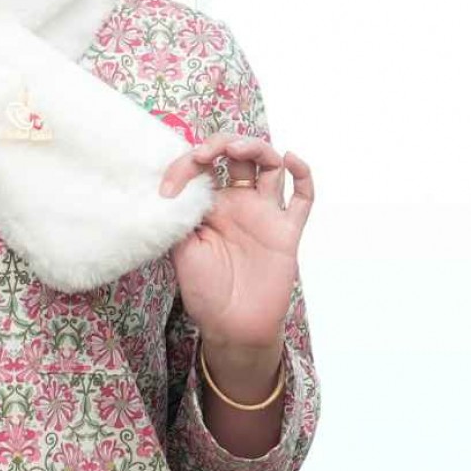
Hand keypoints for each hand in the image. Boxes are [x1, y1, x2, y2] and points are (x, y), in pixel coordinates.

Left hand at [161, 132, 313, 353]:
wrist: (232, 327)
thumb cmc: (204, 290)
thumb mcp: (181, 247)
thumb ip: (183, 215)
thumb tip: (176, 185)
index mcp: (211, 204)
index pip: (202, 166)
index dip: (185, 165)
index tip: (168, 188)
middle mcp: (238, 202)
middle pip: (238, 155)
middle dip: (222, 143)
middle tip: (206, 153)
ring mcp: (265, 214)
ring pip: (270, 164)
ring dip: (255, 147)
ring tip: (238, 148)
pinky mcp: (287, 230)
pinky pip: (303, 198)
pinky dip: (302, 173)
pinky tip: (290, 159)